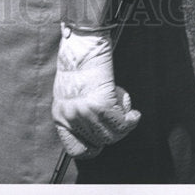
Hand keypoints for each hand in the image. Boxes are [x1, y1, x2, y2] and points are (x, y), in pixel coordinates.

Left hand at [52, 25, 140, 157]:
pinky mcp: (101, 105)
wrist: (81, 45)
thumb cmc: (77, 64)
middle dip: (114, 133)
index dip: (92, 148)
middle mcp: (72, 117)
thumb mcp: (68, 93)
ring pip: (113, 135)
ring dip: (124, 126)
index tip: (101, 141)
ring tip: (128, 115)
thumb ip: (76, 112)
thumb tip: (92, 130)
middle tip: (120, 121)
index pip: (75, 150)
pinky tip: (134, 114)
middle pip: (100, 142)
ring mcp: (86, 113)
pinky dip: (131, 119)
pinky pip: (122, 123)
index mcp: (60, 115)